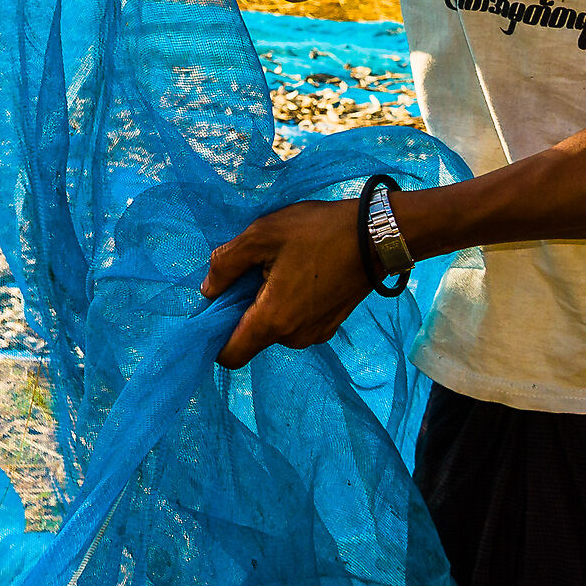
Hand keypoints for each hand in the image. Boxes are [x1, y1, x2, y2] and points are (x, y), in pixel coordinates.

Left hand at [201, 198, 375, 367]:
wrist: (377, 235)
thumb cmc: (318, 231)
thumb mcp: (261, 235)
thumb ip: (226, 263)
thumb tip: (208, 290)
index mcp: (274, 321)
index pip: (230, 354)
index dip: (214, 335)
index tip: (215, 305)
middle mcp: (294, 338)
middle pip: (250, 336)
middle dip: (242, 308)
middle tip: (252, 268)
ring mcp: (315, 334)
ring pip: (273, 327)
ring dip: (266, 302)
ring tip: (280, 264)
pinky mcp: (329, 325)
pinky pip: (294, 322)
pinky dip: (287, 303)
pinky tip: (299, 271)